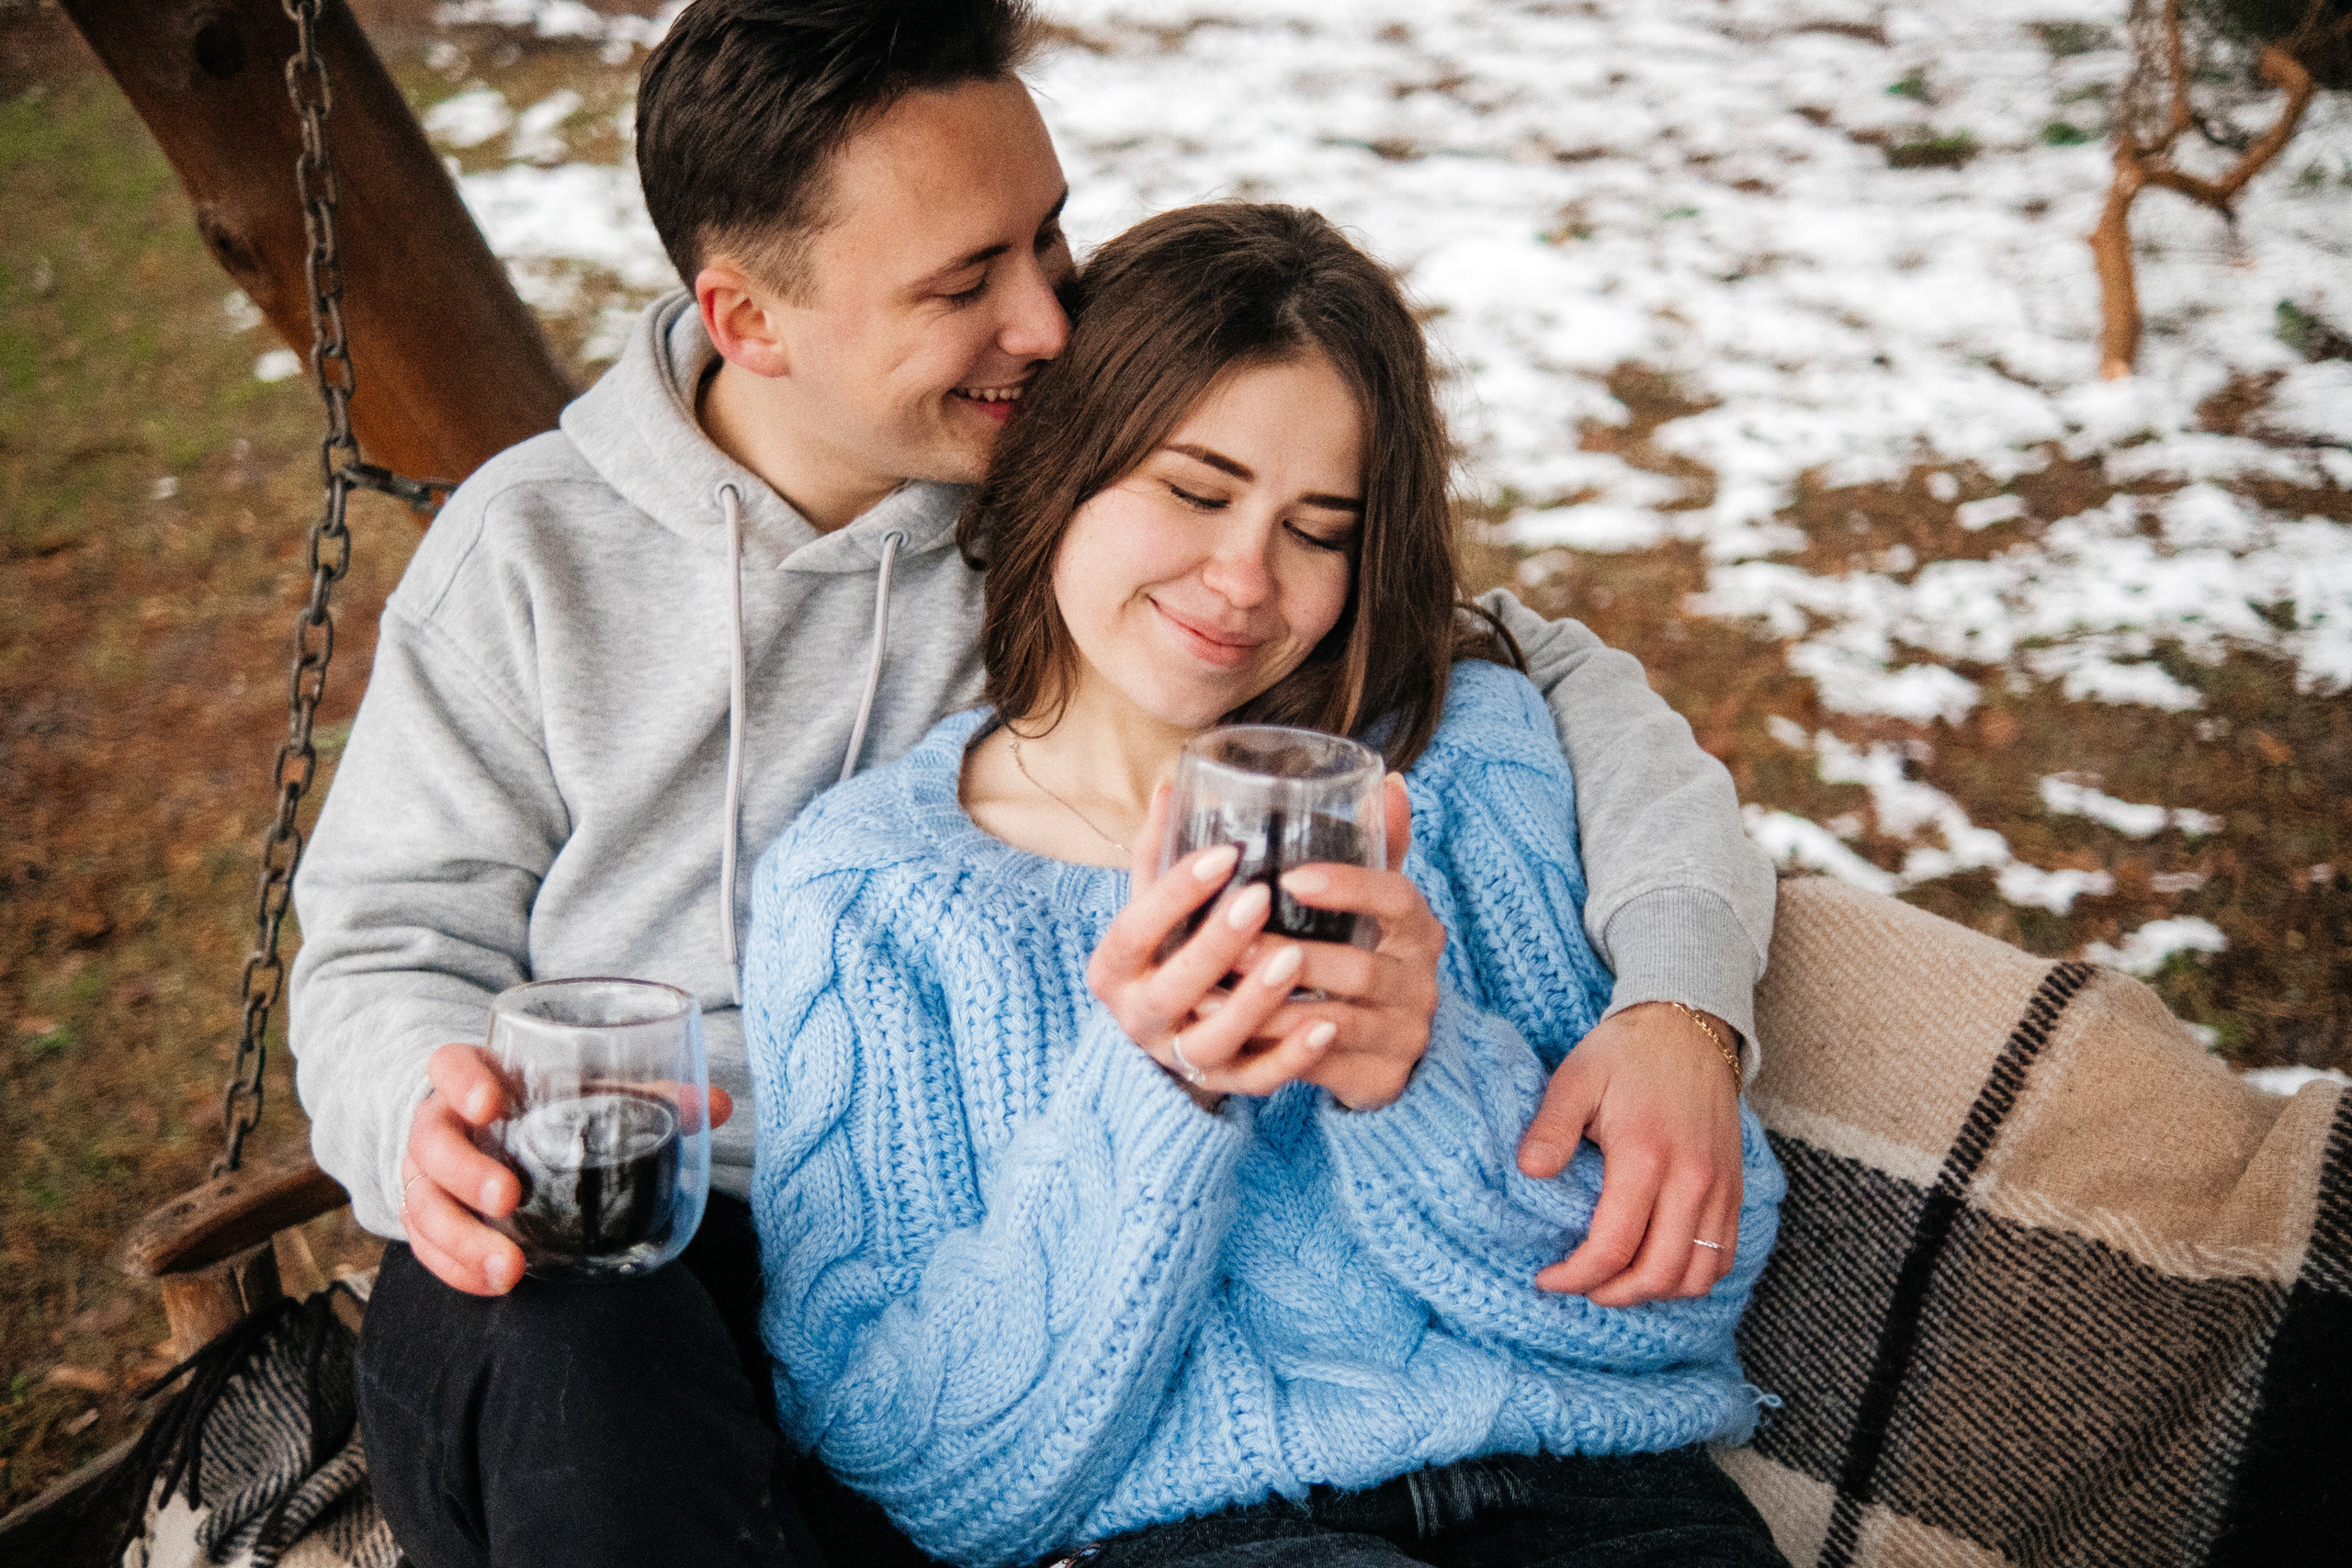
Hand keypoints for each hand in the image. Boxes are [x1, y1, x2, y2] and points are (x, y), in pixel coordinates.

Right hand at [398, 1041, 733, 1294]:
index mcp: (476, 1078)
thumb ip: (649, 1096)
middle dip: (465, 1172)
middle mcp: (441, 1123)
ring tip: (510, 1269)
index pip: (449, 1065)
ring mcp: (428, 1175)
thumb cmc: (553, 1105)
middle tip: (509, 1198)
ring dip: (462, 1239)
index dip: (462, 1080)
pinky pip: (427, 1248)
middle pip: (430, 1141)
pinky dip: (457, 1269)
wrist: (499, 1138)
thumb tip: (718, 1105)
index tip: (491, 1102)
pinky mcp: (431, 1219)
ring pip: (423, 1204)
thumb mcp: (594, 1092)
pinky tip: (496, 1286)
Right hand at [1087, 786, 1341, 1108]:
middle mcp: (1139, 1016)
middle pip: (1174, 987)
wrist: (1163, 1034)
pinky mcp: (1221, 1085)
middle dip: (1216, 944)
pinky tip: (1327, 1026)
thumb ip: (1163, 852)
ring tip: (1296, 959)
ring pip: (1212, 1041)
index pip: (1135, 928)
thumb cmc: (1165, 951)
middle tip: (1261, 898)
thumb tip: (1172, 783)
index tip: (1225, 854)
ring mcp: (1179, 1056)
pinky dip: (1291, 1058)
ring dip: (1255, 1002)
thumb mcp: (1154, 906)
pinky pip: (1255, 1079)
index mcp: (1115, 967)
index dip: (1175, 893)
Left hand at [1233, 775, 1442, 1110]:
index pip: (1396, 897)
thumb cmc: (1365, 957)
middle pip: (1360, 967)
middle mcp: (1421, 981)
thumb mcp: (1373, 906)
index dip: (1347, 886)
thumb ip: (1375, 849)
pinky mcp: (1382, 1079)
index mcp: (1419, 928)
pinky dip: (1279, 1053)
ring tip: (1213, 993)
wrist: (1391, 1047)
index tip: (1289, 878)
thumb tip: (1388, 781)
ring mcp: (1405, 1034)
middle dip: (1290, 957)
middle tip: (1230, 946)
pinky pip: (1327, 1069)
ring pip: (1336, 1022)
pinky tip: (1235, 1037)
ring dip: (1271, 1008)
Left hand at [1517, 1003, 1743, 1304]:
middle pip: (1659, 1272)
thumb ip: (1551, 1127)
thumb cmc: (1626, 1055)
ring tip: (1615, 1283)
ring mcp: (1720, 1188)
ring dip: (1655, 1292)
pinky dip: (1691, 1277)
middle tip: (1579, 1287)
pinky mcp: (1734, 1189)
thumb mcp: (1576, 1078)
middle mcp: (1692, 1179)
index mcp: (1646, 1154)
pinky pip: (1723, 1256)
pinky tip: (1656, 1268)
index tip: (1548, 1278)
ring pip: (1698, 1275)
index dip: (1577, 1275)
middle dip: (1613, 1294)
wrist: (1687, 1028)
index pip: (1613, 1245)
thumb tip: (1529, 1172)